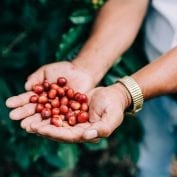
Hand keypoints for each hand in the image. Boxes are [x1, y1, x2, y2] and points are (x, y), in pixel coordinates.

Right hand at [6, 61, 94, 131]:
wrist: (81, 71)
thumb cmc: (63, 70)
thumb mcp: (47, 71)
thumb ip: (36, 78)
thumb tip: (26, 87)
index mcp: (41, 95)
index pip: (28, 99)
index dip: (19, 102)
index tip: (9, 104)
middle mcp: (48, 104)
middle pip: (35, 110)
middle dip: (24, 113)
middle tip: (13, 117)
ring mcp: (58, 109)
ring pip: (46, 117)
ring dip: (36, 121)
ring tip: (26, 125)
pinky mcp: (69, 113)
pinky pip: (61, 118)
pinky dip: (54, 122)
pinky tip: (46, 126)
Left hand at [16, 83, 130, 142]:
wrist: (113, 95)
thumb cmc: (114, 106)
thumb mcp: (112, 117)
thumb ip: (102, 128)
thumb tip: (87, 136)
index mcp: (87, 134)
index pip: (69, 136)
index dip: (55, 133)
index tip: (41, 129)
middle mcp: (78, 129)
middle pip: (59, 130)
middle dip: (43, 128)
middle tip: (28, 126)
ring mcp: (74, 119)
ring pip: (56, 121)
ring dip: (43, 120)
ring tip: (28, 119)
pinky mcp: (72, 110)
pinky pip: (58, 110)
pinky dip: (49, 109)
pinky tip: (38, 106)